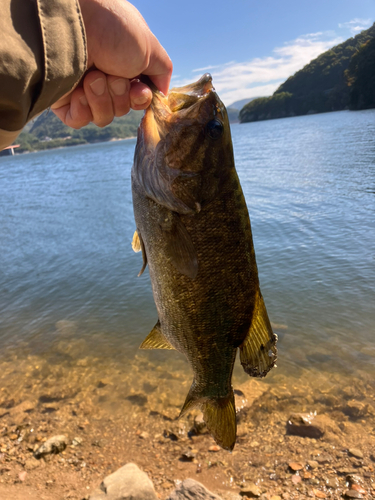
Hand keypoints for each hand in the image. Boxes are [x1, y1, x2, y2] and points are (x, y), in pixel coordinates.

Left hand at [51, 0, 171, 128]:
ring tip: (92, 77)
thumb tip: (162, 94)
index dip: (139, 98)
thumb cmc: (113, 31)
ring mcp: (82, 89)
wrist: (73, 25)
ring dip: (102, 99)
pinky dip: (83, 109)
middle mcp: (103, 77)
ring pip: (103, 117)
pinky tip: (79, 91)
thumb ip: (163, 72)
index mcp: (123, 65)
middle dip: (119, 95)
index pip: (137, 97)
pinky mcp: (62, 100)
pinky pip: (80, 120)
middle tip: (111, 74)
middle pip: (121, 109)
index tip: (138, 89)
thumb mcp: (150, 48)